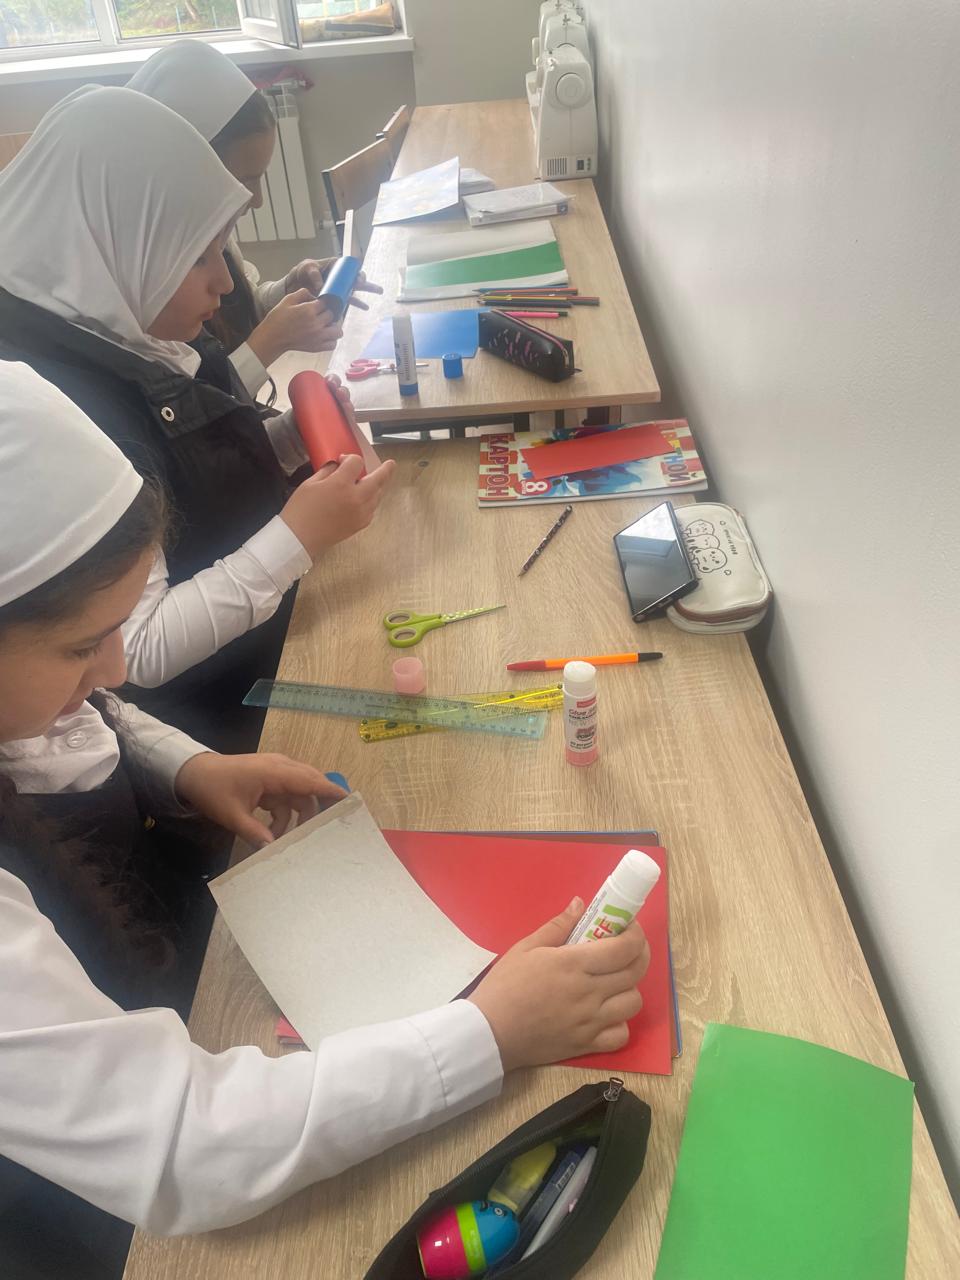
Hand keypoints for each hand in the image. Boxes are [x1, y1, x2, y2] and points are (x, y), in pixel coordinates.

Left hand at [174, 752, 346, 845]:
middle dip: (321, 805)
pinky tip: (275, 834)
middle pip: (311, 784)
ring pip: (299, 794)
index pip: (310, 781)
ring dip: (299, 816)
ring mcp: (275, 773)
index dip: (331, 791)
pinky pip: (287, 798)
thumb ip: (255, 832)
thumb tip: (274, 850)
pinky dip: (286, 816)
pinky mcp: (269, 781)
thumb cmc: (213, 790)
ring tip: (295, 839)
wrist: (193, 773)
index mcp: (274, 772)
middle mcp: (280, 768)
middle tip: (333, 827)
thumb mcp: (232, 815)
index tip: (351, 803)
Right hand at [247, 289, 342, 366]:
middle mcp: (316, 323)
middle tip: (319, 315)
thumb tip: (314, 295)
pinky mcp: (317, 347)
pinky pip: (333, 344)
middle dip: (326, 313)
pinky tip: (324, 336)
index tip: (317, 305)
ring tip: (326, 326)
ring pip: (338, 331)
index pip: (325, 303)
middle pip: (332, 315)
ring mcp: (318, 337)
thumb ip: (302, 293)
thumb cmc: (278, 318)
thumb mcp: (287, 300)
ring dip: (334, 327)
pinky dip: (331, 340)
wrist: (272, 338)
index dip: (321, 303)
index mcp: (309, 310)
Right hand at [280, 426, 395, 558]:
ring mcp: (361, 513)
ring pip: (377, 495)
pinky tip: (365, 498)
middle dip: (386, 470)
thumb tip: (338, 465)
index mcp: (341, 484)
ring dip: (378, 486)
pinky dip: (371, 500)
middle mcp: (356, 498)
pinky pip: (372, 508)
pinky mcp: (360, 524)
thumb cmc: (300, 510)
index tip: (342, 461)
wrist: (299, 538)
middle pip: (378, 479)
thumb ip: (328, 470)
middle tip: (391, 464)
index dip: (350, 458)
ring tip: (376, 480)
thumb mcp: (310, 483)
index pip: (356, 463)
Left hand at [283, 258, 383, 310]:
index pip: (349, 268)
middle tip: (368, 285)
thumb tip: (321, 285)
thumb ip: (313, 274)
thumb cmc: (302, 272)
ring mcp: (340, 287)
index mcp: (334, 266)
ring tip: (380, 291)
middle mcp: (340, 276)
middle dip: (364, 281)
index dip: (355, 273)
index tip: (358, 280)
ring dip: (367, 291)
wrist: (296, 284)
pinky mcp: (338, 297)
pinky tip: (365, 307)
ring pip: (356, 289)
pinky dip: (358, 303)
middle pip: (355, 277)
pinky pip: (350, 300)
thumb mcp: (307, 269)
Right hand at [468, 899, 649, 1071]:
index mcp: (574, 964)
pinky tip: (606, 1013)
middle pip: (635, 972)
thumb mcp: (525, 947)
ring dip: (629, 988)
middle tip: (626, 947)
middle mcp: (589, 993)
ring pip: (633, 1003)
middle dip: (639, 954)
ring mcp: (590, 1021)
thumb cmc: (504, 985)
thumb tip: (580, 904)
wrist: (489, 1032)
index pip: (625, 948)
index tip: (628, 926)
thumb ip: (557, 926)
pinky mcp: (586, 1045)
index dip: (636, 934)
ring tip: (613, 980)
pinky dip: (620, 1022)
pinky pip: (621, 1035)